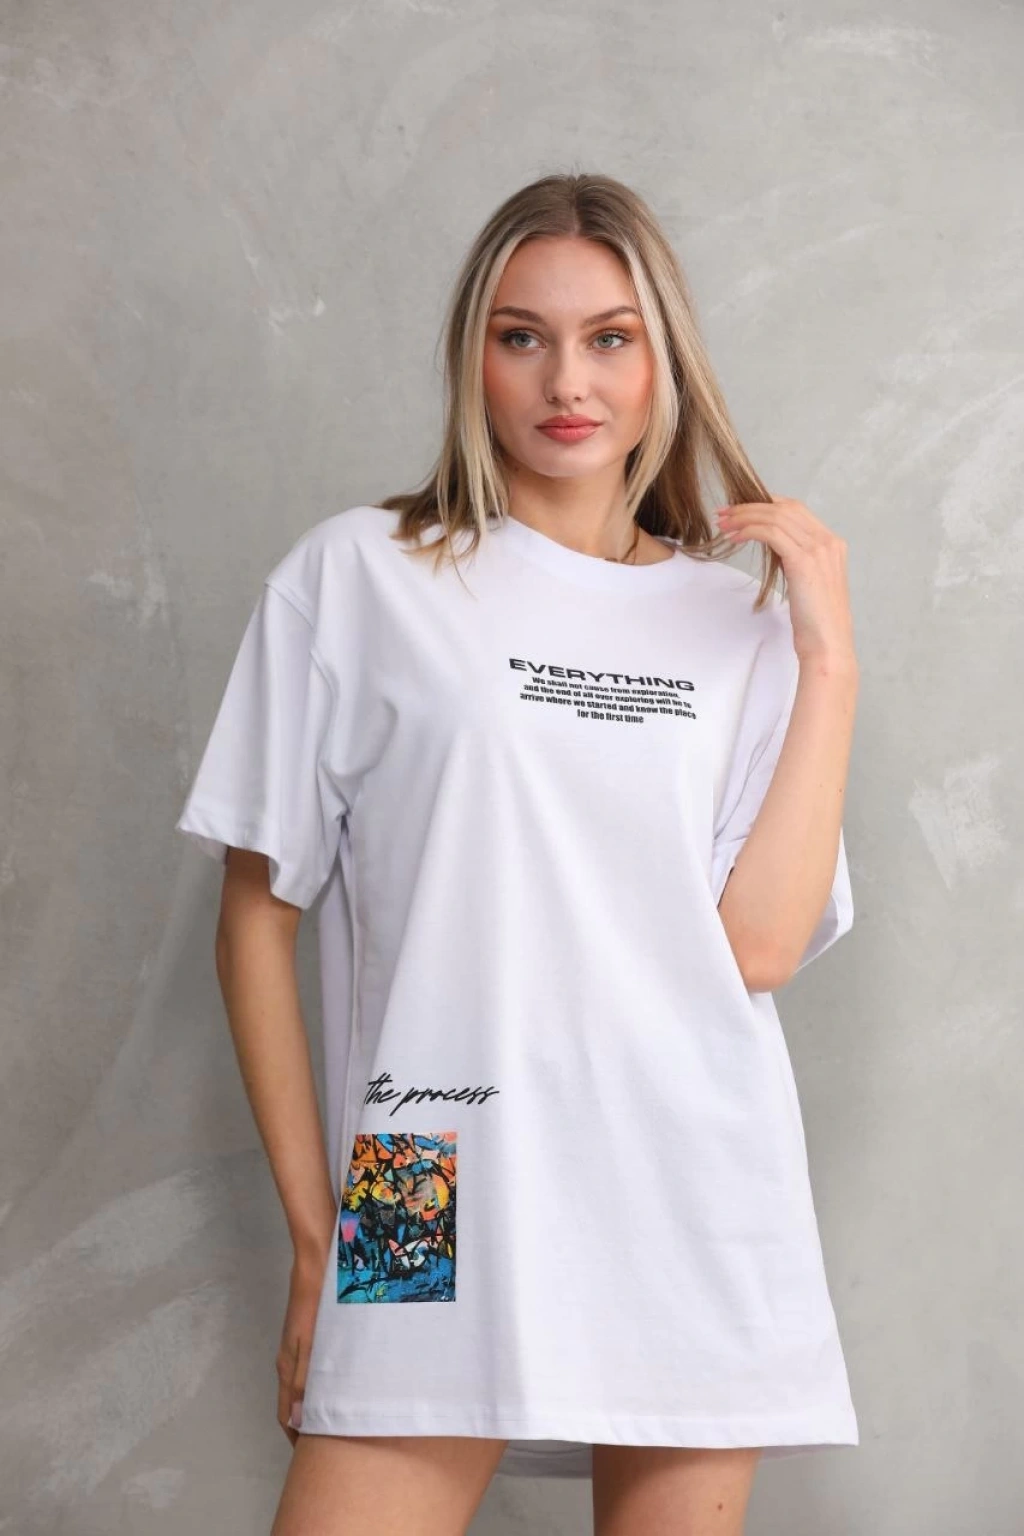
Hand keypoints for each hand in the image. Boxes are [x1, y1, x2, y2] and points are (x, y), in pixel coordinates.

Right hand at [276, 1243, 329, 1444]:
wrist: (315, 1264)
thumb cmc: (316, 1302)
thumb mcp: (312, 1344)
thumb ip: (305, 1380)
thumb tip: (298, 1420)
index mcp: (286, 1367)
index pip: (286, 1414)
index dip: (296, 1437)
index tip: (311, 1458)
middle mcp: (288, 1362)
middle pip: (293, 1403)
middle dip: (306, 1425)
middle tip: (327, 1442)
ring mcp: (296, 1348)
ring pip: (302, 1387)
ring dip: (313, 1405)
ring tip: (334, 1418)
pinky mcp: (307, 1336)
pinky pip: (310, 1370)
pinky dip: (320, 1385)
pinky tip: (336, 1385)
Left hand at [715, 496, 856, 668]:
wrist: (828, 644)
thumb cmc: (815, 622)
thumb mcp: (809, 582)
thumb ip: (797, 559)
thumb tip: (775, 545)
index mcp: (832, 544)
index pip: (796, 509)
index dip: (766, 504)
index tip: (741, 509)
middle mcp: (828, 541)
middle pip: (785, 507)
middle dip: (751, 506)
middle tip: (725, 513)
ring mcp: (818, 550)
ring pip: (776, 517)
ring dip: (745, 517)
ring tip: (724, 525)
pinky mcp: (804, 561)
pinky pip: (771, 533)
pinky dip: (749, 530)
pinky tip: (734, 538)